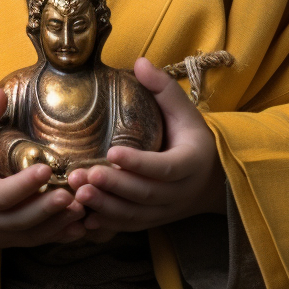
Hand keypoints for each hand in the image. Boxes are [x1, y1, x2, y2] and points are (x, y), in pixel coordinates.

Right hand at [0, 89, 85, 249]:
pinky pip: (41, 242)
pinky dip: (62, 235)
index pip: (0, 195)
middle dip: (46, 209)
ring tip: (82, 207)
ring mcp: (5, 235)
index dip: (22, 185)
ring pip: (34, 235)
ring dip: (58, 223)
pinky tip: (83, 224)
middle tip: (70, 194)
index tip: (45, 169)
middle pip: (20, 220)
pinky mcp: (18, 241)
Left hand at [67, 58, 225, 234]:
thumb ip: (163, 88)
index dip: (139, 163)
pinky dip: (106, 225)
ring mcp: (165, 211)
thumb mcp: (185, 111)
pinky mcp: (151, 221)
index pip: (165, 167)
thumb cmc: (192, 138)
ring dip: (105, 207)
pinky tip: (82, 219)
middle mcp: (179, 192)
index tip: (112, 152)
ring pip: (134, 215)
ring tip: (78, 194)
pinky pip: (128, 227)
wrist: (210, 180)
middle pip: (145, 194)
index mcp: (191, 162)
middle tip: (84, 176)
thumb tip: (140, 61)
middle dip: (114, 187)